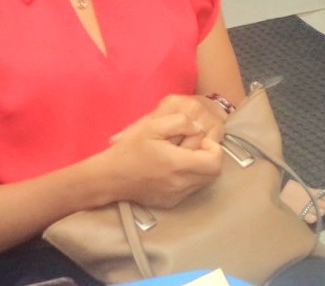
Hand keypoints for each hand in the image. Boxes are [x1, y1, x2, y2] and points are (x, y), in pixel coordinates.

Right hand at [93, 103, 226, 208]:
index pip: (215, 163)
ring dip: (201, 168)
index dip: (215, 149)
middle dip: (210, 158)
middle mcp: (180, 184)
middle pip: (213, 174)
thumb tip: (198, 127)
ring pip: (204, 183)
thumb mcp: (152, 125)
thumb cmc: (130, 149)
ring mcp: (176, 196)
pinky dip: (191, 178)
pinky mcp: (170, 203)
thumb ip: (180, 122)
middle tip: (195, 147)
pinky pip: (191, 190)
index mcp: (177, 165)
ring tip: (185, 156)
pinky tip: (175, 169)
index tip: (202, 140)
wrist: (110, 177)